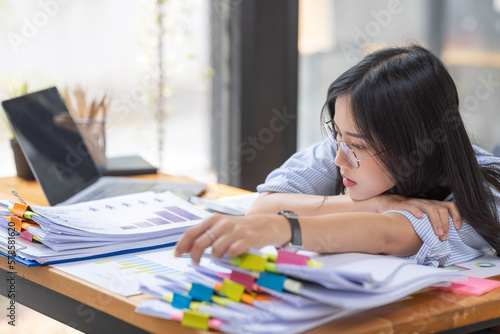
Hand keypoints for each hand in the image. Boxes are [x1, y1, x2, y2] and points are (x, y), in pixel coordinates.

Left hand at [175, 214, 289, 264]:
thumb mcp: (221, 227)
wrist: (266, 224)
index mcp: (214, 219)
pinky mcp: (247, 239)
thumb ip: (205, 235)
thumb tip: (185, 248)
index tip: (176, 255)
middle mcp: (223, 223)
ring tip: (222, 255)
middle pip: (201, 243)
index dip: (182, 245)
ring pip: (216, 250)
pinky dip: (231, 256)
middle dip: (195, 256)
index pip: (191, 232)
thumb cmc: (240, 228)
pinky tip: (235, 253)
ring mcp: (235, 231)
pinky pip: (232, 253)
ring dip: (217, 256)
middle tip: (196, 262)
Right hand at [372, 194, 461, 240]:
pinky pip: (411, 206)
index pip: (450, 206)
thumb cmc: (405, 214)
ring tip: (437, 234)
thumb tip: (445, 237)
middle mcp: (425, 203)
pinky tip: (419, 218)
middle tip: (443, 237)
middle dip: (445, 225)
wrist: (386, 204)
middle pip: (442, 210)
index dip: (457, 215)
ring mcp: (415, 203)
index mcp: (432, 205)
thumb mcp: (422, 218)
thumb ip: (432, 224)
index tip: (458, 228)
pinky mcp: (402, 204)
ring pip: (431, 209)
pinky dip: (417, 211)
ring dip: (436, 222)